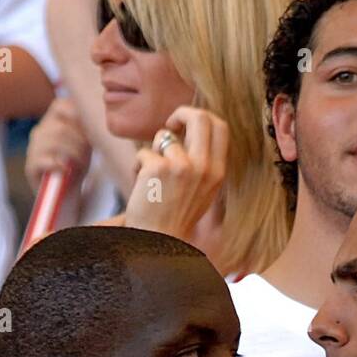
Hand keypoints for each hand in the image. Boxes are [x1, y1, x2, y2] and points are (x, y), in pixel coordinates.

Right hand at [24, 96, 91, 193]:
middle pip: (59, 127)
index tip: (89, 128)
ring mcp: (33, 149)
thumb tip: (94, 116)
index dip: (75, 113)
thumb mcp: (85, 145)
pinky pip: (42, 160)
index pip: (59, 106)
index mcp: (51, 123)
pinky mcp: (30, 167)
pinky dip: (58, 164)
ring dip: (72, 152)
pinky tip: (67, 170)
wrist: (67, 195)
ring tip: (81, 164)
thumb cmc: (77, 167)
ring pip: (53, 142)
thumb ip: (87, 129)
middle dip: (78, 140)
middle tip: (88, 154)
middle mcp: (39, 132)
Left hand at [123, 105, 227, 244]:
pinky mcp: (158, 168)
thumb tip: (191, 126)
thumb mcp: (201, 190)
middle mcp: (204, 167)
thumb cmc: (176, 217)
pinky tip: (141, 189)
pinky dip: (137, 167)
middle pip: (199, 117)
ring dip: (152, 153)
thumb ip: (202, 161)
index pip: (220, 127)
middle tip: (168, 127)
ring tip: (150, 179)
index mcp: (217, 172)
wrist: (159, 243)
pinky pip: (143, 153)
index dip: (202, 116)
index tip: (186, 126)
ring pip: (163, 138)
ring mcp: (182, 166)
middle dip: (181, 114)